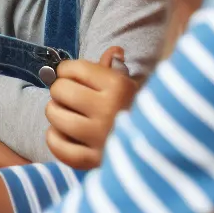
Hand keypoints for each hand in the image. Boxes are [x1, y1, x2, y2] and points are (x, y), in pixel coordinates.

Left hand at [45, 46, 137, 169]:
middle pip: (60, 90)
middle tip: (71, 98)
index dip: (67, 71)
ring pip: (54, 115)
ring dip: (57, 113)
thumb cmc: (135, 113)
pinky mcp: (92, 161)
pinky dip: (55, 138)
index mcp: (119, 87)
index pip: (73, 68)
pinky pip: (57, 144)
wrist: (159, 150)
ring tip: (70, 115)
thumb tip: (114, 51)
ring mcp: (100, 137)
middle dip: (61, 91)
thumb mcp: (130, 87)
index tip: (73, 77)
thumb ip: (115, 68)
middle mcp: (109, 110)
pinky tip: (66, 134)